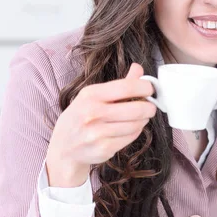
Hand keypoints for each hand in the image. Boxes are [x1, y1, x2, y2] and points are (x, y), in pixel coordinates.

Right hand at [46, 63, 156, 186]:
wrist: (64, 147)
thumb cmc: (80, 118)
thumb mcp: (92, 96)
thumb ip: (119, 84)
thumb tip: (139, 69)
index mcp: (91, 95)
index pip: (126, 87)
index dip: (145, 87)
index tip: (151, 89)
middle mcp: (93, 113)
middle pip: (136, 108)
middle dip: (149, 107)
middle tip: (151, 107)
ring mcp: (98, 132)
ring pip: (136, 125)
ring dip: (143, 121)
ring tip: (140, 118)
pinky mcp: (104, 148)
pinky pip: (130, 138)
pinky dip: (135, 133)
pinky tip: (130, 129)